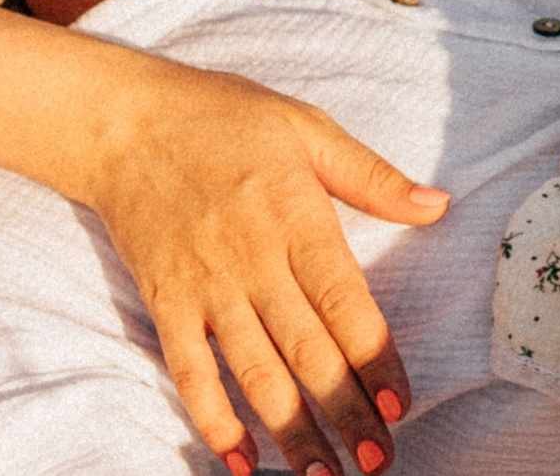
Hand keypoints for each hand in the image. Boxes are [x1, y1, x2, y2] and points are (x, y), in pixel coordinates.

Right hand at [70, 67, 448, 475]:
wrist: (122, 120)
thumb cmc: (223, 118)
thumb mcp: (308, 127)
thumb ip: (373, 176)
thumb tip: (438, 205)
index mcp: (298, 219)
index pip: (346, 306)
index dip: (374, 360)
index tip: (400, 405)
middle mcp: (254, 261)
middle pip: (308, 352)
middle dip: (346, 413)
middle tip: (379, 460)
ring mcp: (206, 286)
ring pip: (255, 373)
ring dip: (292, 431)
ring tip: (324, 475)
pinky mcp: (165, 301)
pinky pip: (190, 371)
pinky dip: (214, 419)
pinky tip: (240, 460)